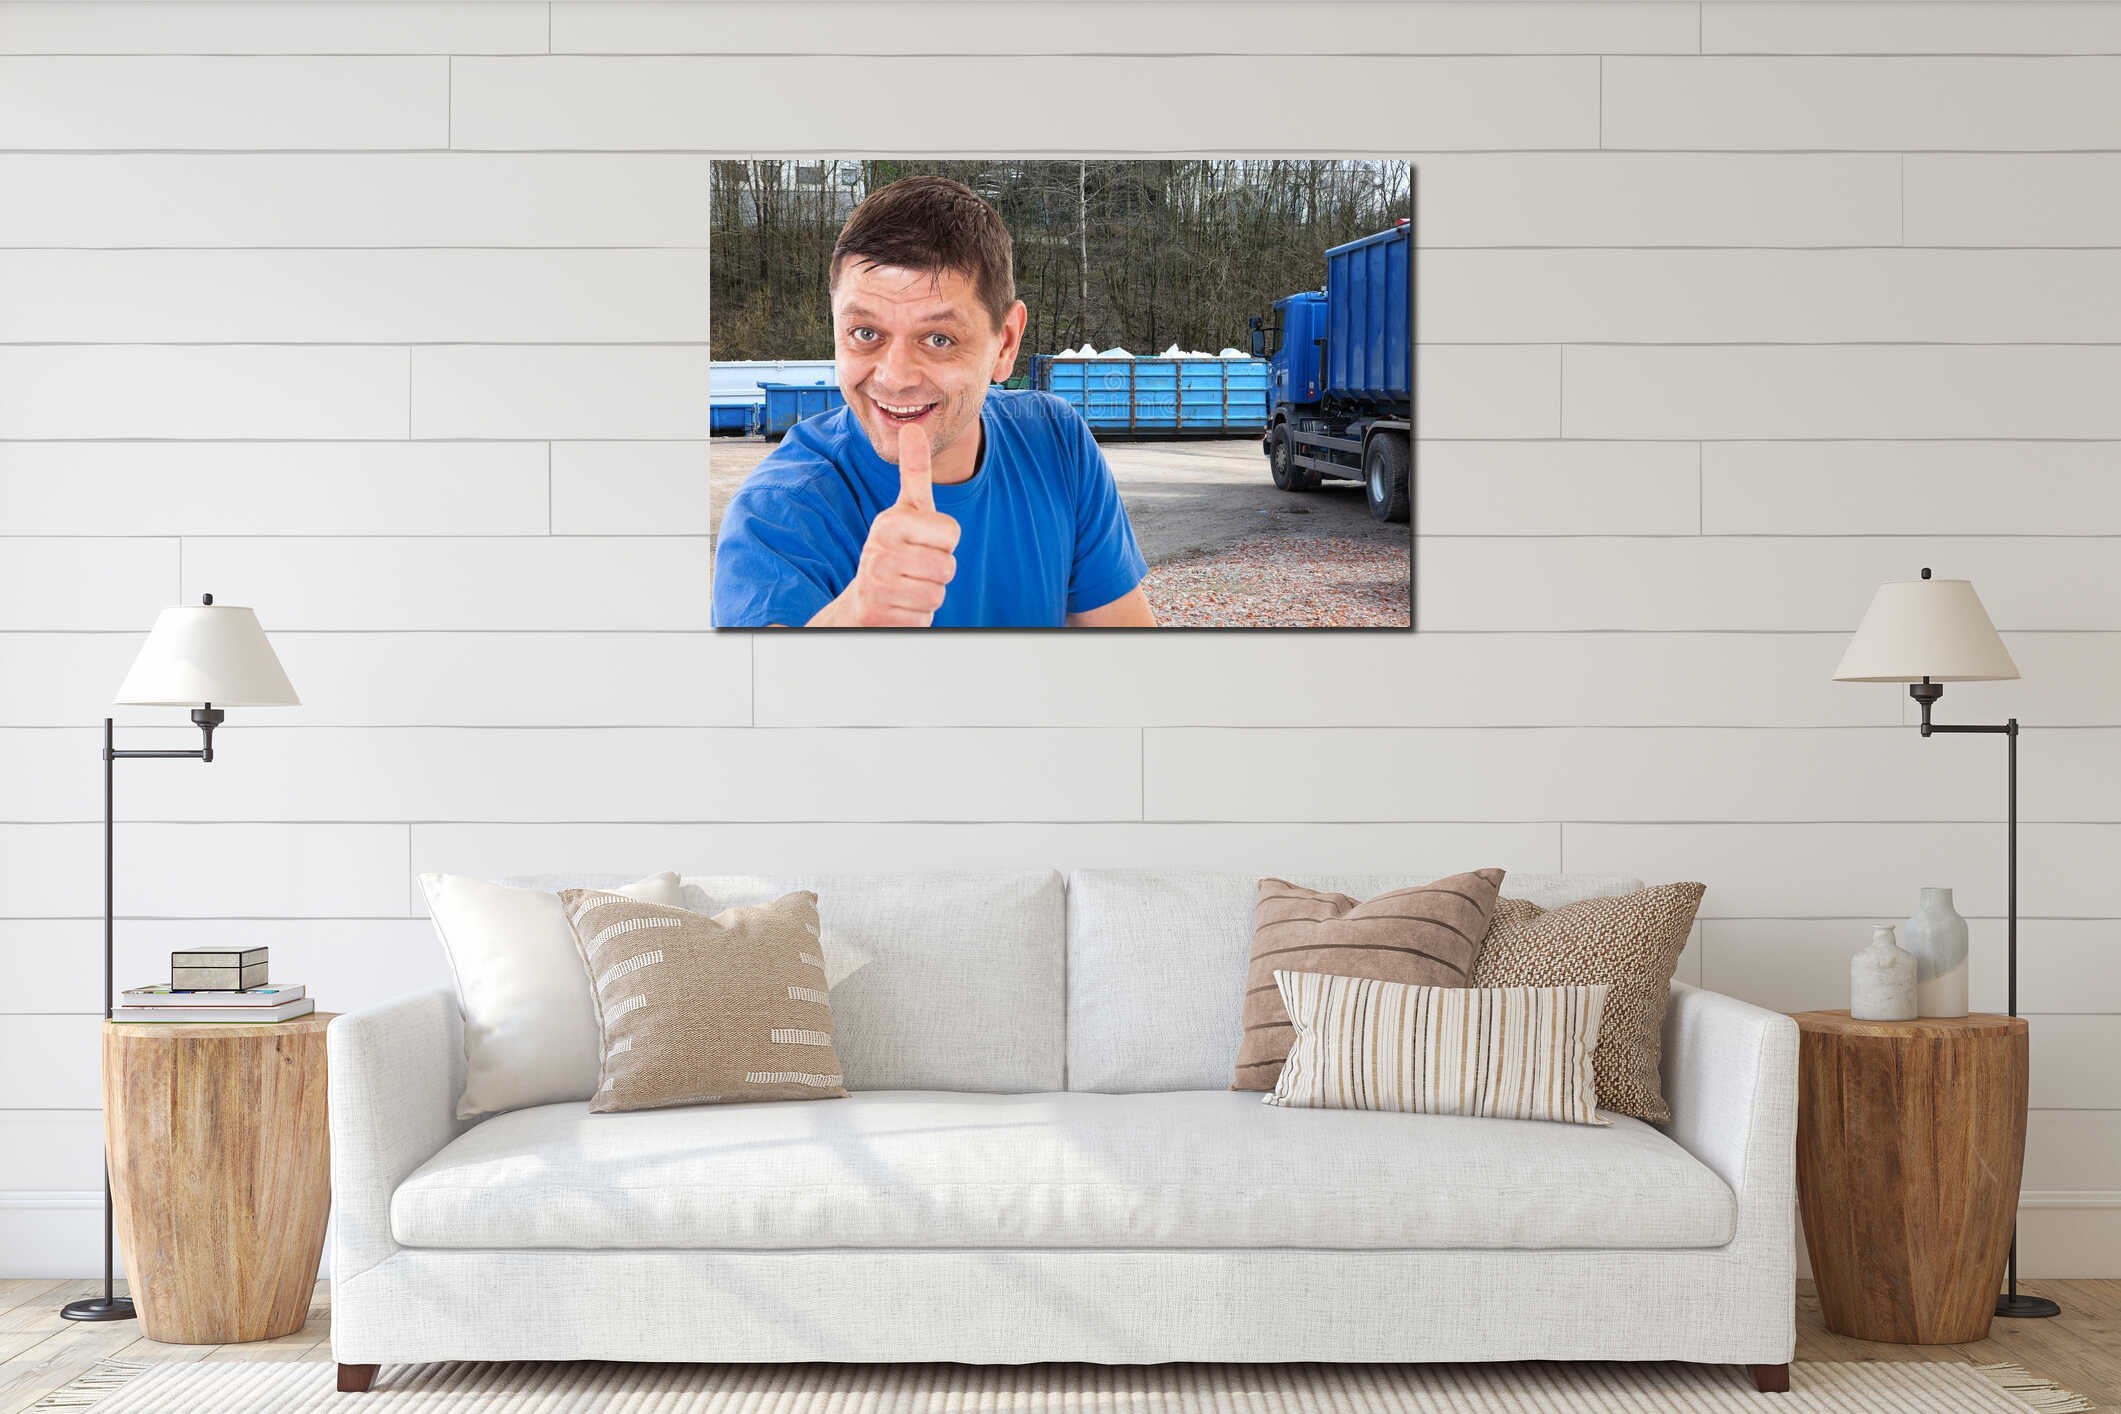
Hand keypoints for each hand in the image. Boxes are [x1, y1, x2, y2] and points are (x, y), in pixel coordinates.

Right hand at [808, 422, 959, 626]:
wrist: (861, 601)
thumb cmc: (894, 550)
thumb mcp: (905, 510)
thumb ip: (914, 471)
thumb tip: (913, 427)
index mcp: (889, 522)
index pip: (951, 533)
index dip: (944, 542)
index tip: (921, 542)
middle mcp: (878, 551)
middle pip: (948, 567)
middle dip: (938, 571)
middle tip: (914, 567)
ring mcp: (877, 585)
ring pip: (938, 594)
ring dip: (928, 594)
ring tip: (907, 585)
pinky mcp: (880, 617)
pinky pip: (926, 618)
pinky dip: (918, 615)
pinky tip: (900, 606)